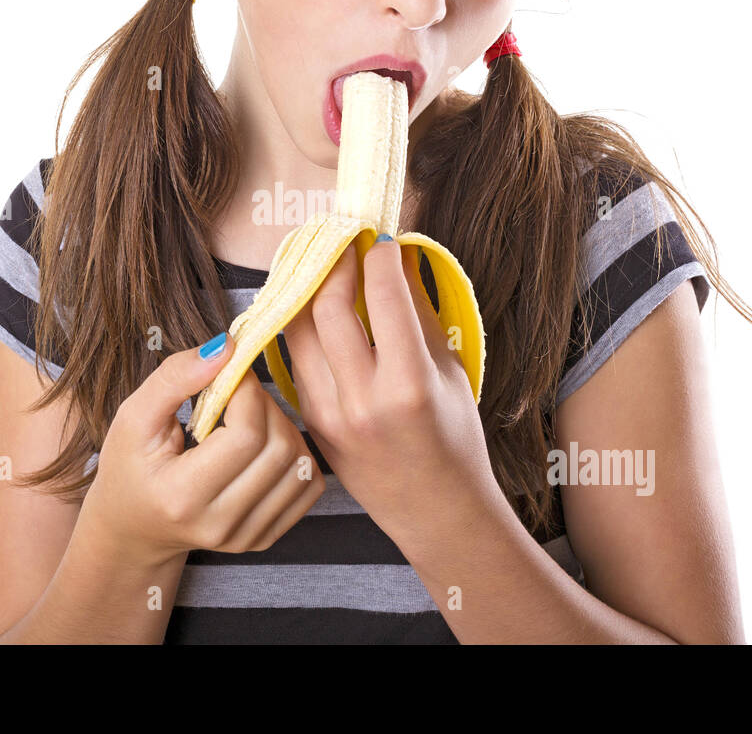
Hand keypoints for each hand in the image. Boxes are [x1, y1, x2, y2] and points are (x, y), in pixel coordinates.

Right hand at [80, 335, 325, 567]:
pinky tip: (265, 445)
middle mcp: (219, 525)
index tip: (233, 375)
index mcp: (181, 498)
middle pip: (279, 449)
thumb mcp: (133, 417)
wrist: (132, 530)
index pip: (245, 436)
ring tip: (251, 418)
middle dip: (267, 406)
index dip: (248, 392)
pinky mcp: (265, 539)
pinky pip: (309, 487)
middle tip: (242, 394)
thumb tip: (227, 346)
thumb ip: (174, 377)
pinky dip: (297, 455)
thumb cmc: (129, 468)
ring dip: (285, 428)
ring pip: (301, 466)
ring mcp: (245, 537)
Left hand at [281, 237, 499, 544]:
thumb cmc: (456, 439)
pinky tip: (316, 310)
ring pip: (297, 330)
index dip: (379, 256)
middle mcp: (363, 401)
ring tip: (326, 270)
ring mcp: (329, 415)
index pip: (383, 297)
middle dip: (335, 264)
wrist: (435, 511)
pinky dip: (302, 327)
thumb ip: (420, 313)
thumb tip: (398, 255)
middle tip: (346, 246)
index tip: (381, 240)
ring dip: (309, 291)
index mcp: (409, 386)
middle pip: (327, 307)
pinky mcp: (311, 423)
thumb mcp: (450, 372)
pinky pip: (295, 360)